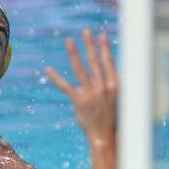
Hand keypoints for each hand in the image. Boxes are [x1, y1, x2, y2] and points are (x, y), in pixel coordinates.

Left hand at [46, 29, 116, 145]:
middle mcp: (103, 87)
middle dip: (90, 45)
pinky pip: (65, 86)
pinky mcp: (79, 101)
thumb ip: (119, 83)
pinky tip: (48, 70)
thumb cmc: (114, 118)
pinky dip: (56, 78)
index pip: (109, 62)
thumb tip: (121, 68)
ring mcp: (90, 94)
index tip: (101, 36)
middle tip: (86, 31)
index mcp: (115, 85)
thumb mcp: (121, 99)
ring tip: (69, 41)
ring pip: (80, 69)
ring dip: (74, 54)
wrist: (105, 136)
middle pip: (95, 62)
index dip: (104, 48)